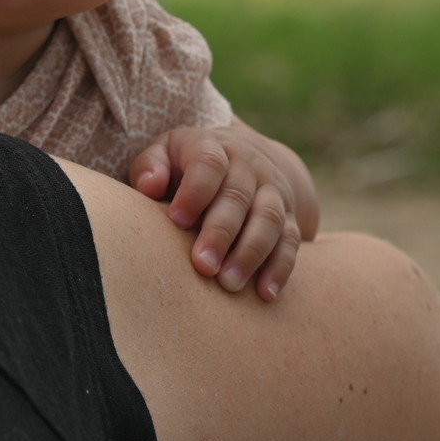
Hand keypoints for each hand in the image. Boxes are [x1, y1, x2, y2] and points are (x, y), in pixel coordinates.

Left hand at [127, 123, 319, 301]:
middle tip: (203, 265)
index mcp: (213, 147)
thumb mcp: (166, 153)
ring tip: (229, 284)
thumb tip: (149, 186)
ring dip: (251, 253)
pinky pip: (290, 241)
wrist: (246, 156)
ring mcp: (272, 191)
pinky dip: (280, 268)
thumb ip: (150, 166)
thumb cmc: (189, 164)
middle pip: (238, 196)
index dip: (194, 191)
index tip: (177, 220)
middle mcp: (248, 166)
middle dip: (221, 232)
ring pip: (269, 219)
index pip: (209, 163)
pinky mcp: (289, 216)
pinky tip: (265, 293)